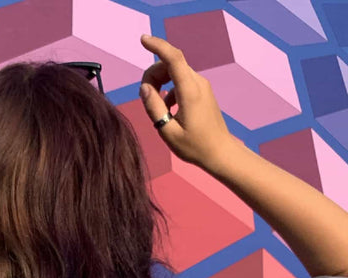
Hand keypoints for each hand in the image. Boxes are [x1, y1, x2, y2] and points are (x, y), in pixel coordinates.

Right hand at [139, 34, 242, 170]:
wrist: (219, 152)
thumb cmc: (194, 146)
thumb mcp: (168, 131)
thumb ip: (154, 108)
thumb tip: (144, 88)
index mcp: (190, 91)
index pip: (173, 58)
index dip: (157, 46)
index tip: (142, 40)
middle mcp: (197, 82)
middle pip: (170, 63)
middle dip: (153, 74)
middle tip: (145, 97)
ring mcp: (201, 85)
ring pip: (175, 71)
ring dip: (160, 81)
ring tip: (156, 105)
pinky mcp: (201, 91)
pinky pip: (180, 80)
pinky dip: (168, 88)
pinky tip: (167, 108)